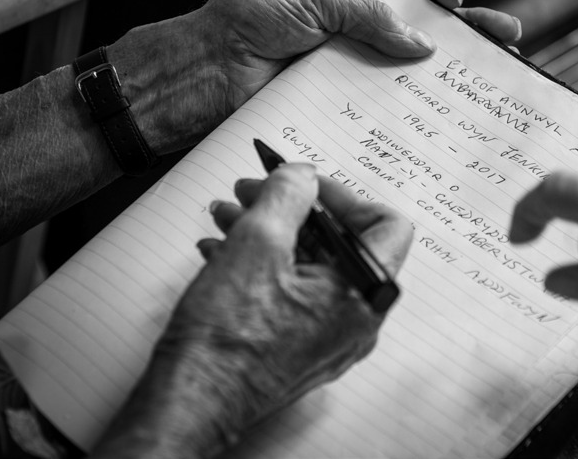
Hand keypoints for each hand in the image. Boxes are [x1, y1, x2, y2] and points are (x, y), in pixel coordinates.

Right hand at [90, 165, 411, 457]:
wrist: (191, 402)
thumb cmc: (227, 339)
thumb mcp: (257, 242)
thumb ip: (288, 194)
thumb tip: (302, 177)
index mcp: (365, 293)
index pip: (385, 224)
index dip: (342, 195)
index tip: (304, 184)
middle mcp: (357, 320)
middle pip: (340, 244)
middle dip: (292, 210)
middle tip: (255, 191)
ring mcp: (329, 338)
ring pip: (310, 267)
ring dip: (270, 233)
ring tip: (229, 216)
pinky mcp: (300, 347)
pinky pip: (294, 293)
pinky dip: (264, 265)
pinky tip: (223, 250)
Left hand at [197, 0, 521, 106]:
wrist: (208, 74)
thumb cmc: (249, 22)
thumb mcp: (315, 0)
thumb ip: (370, 17)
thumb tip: (423, 43)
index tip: (459, 0)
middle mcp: (351, 29)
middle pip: (417, 27)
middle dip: (461, 31)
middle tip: (504, 37)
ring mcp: (347, 67)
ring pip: (404, 70)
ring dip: (442, 74)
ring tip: (484, 78)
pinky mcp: (338, 103)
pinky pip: (379, 104)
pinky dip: (406, 108)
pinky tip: (434, 112)